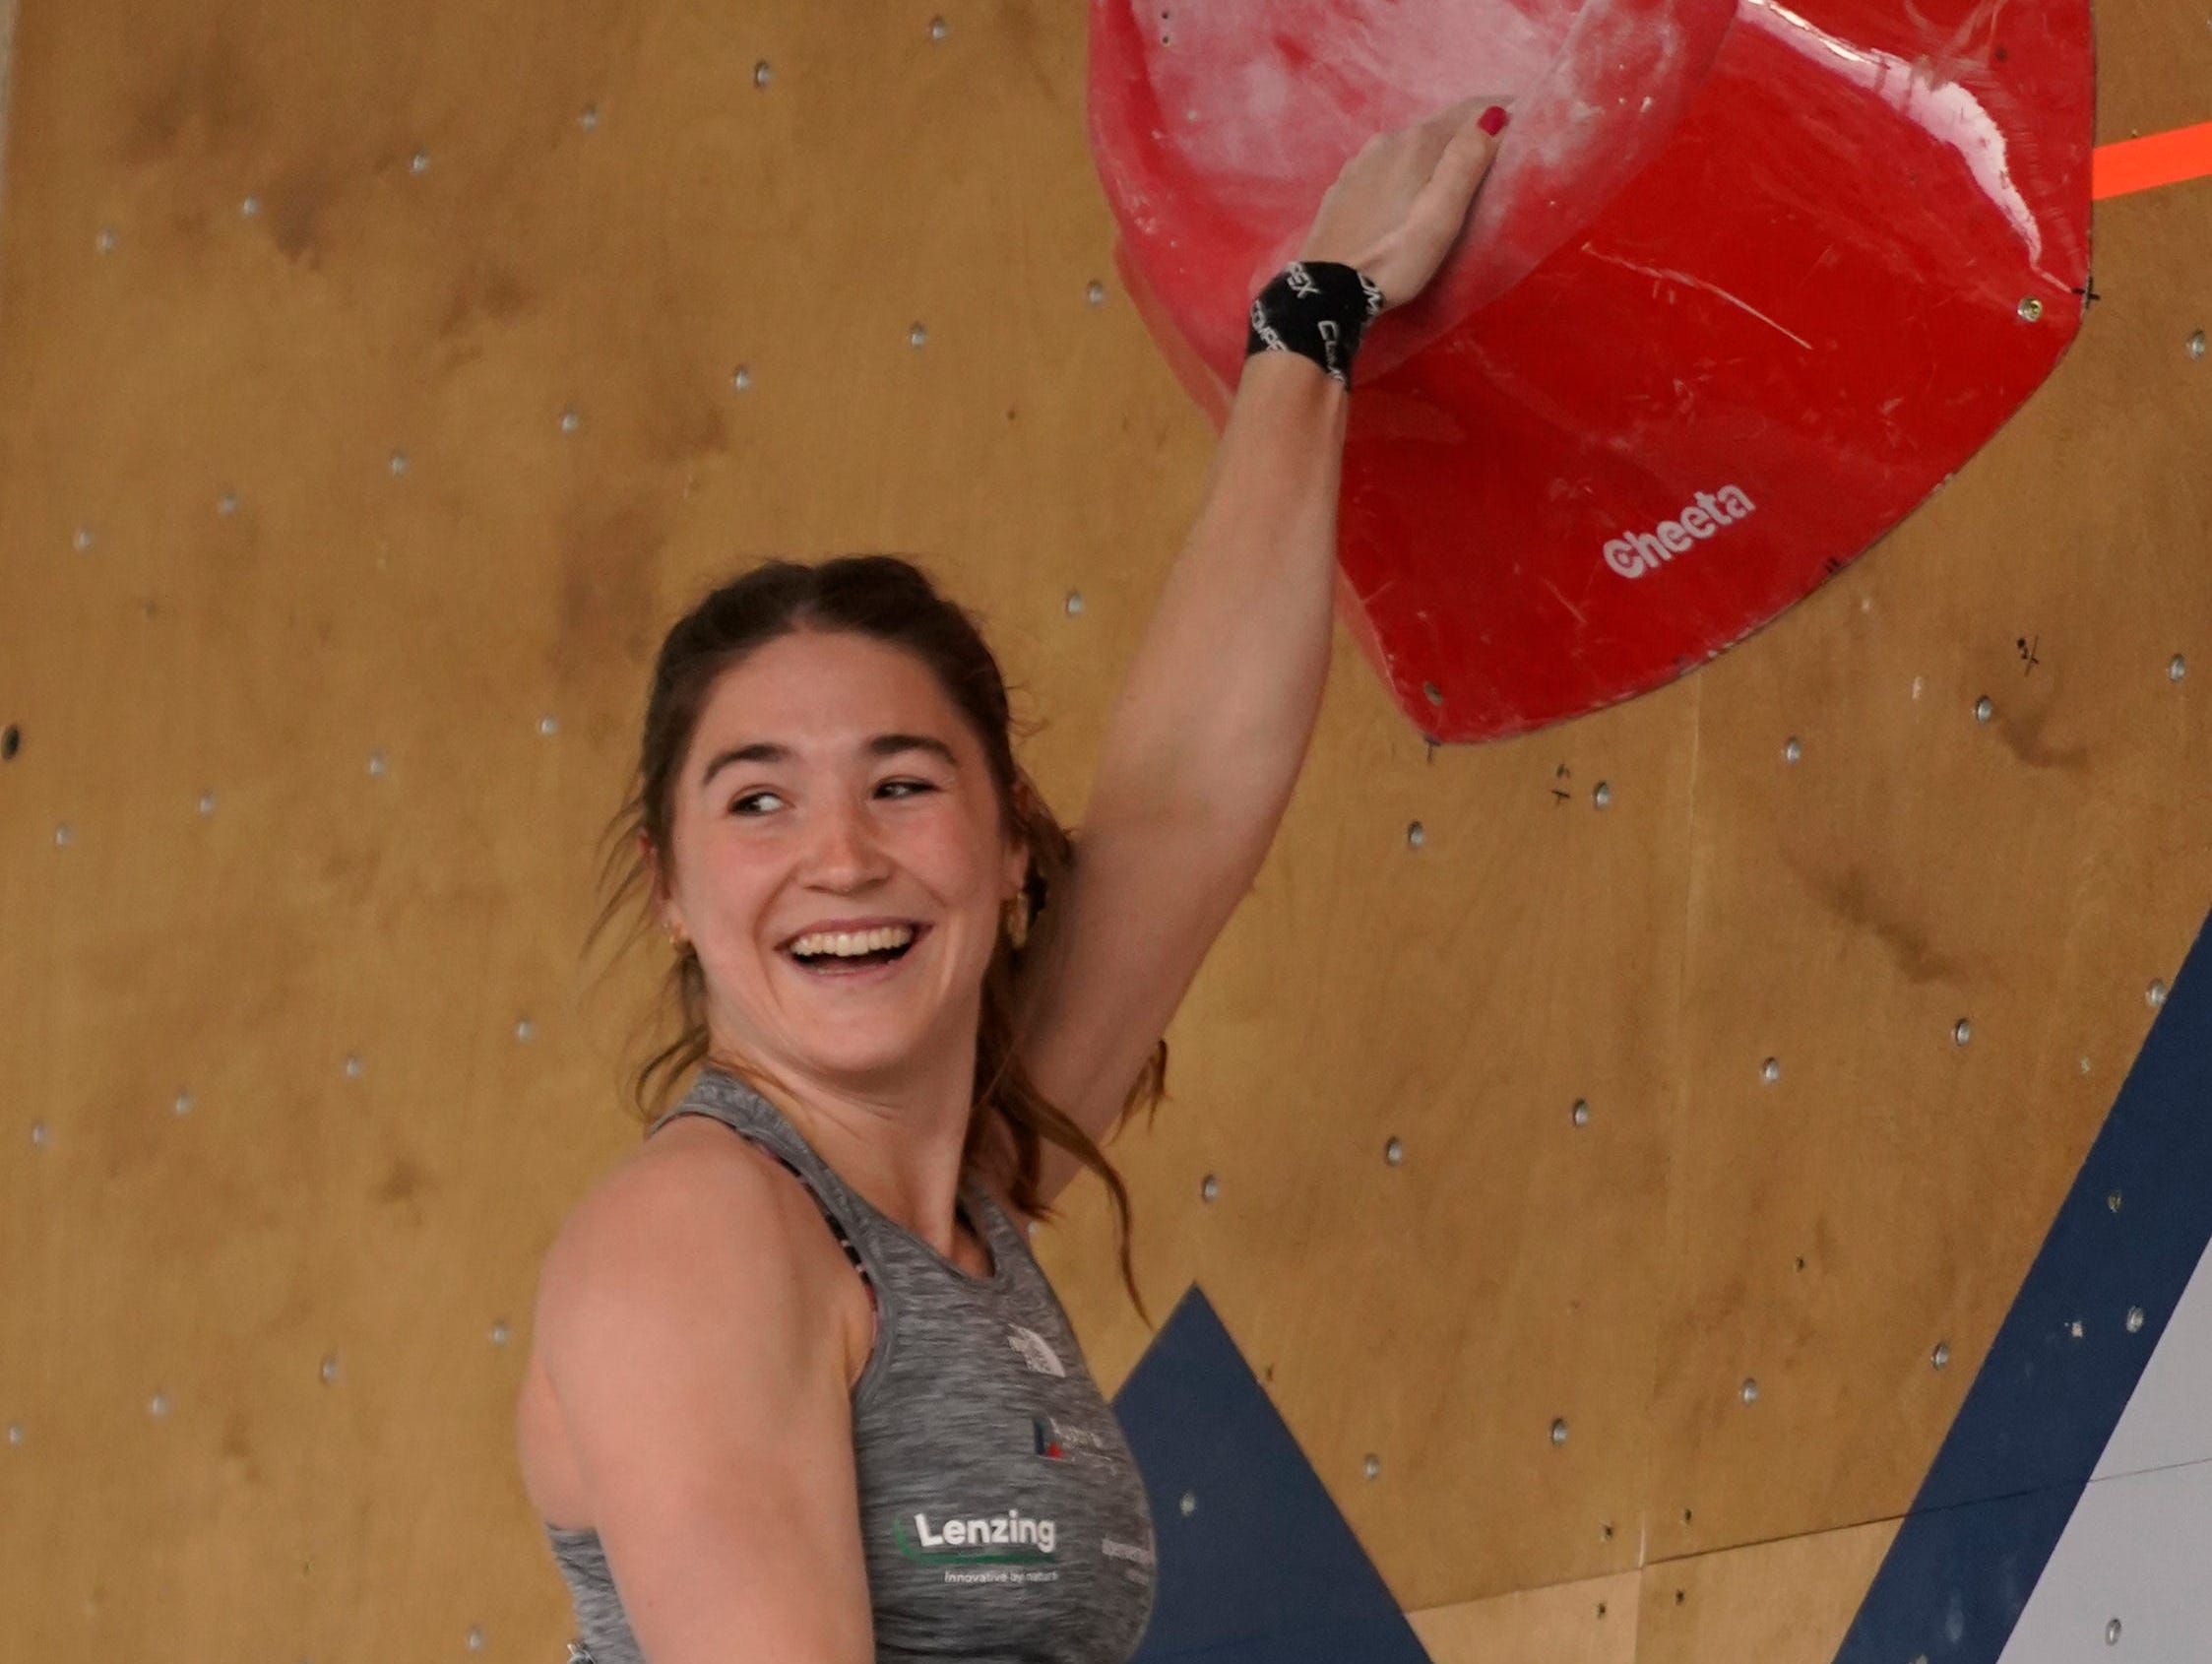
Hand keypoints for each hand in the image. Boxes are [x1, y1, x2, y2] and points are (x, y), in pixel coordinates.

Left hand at [1296, 98, 1509, 312]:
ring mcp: (1359, 165)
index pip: (1469, 109)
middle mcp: (1385, 141)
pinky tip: (1407, 197)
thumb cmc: (1394, 257)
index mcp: (1416, 142)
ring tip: (1452, 181)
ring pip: (1409, 148)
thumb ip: (1468, 161)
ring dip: (1435, 156)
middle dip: (1468, 135)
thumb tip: (1494, 115)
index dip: (1500, 111)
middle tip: (1494, 156)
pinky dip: (1405, 173)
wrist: (1325, 293)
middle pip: (1439, 128)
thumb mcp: (1442, 215)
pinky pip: (1385, 168)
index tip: (1525, 119)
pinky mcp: (1343, 190)